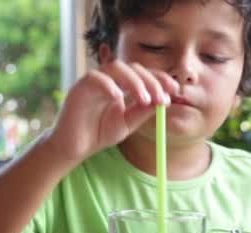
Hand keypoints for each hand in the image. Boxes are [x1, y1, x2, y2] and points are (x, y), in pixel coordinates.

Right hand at [46, 60, 178, 165]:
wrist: (75, 147)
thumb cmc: (99, 133)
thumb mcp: (128, 123)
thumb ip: (143, 111)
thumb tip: (164, 100)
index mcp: (122, 85)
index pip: (144, 73)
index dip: (161, 79)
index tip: (176, 91)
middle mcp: (109, 78)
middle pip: (133, 67)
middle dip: (152, 82)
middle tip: (162, 99)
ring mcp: (94, 80)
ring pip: (116, 67)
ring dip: (134, 82)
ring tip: (145, 101)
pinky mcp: (80, 87)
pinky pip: (96, 78)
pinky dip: (109, 86)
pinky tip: (119, 99)